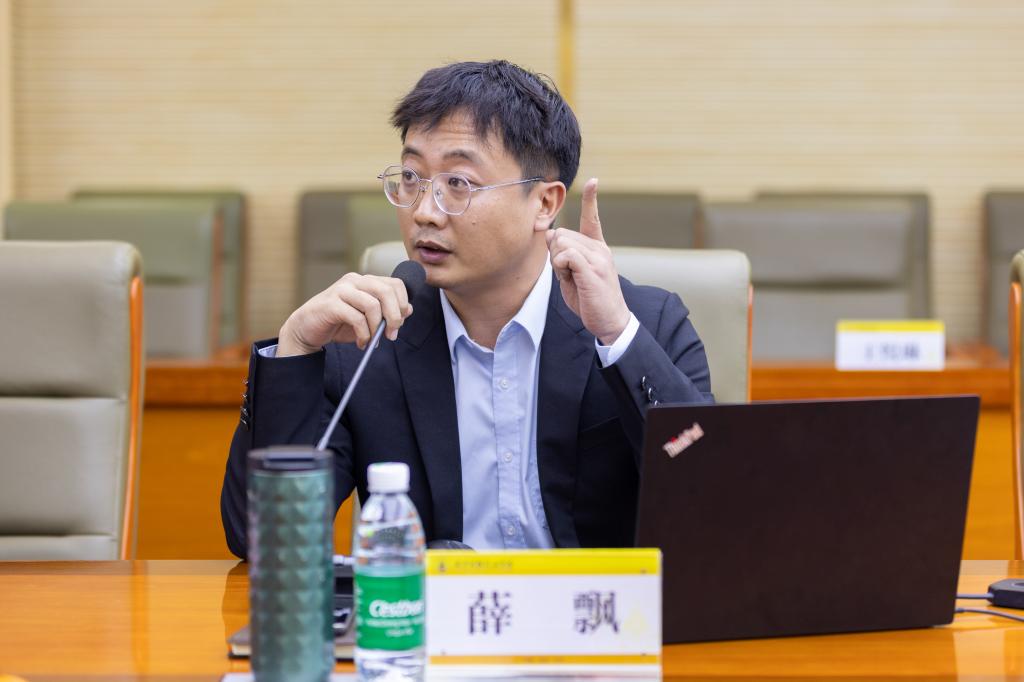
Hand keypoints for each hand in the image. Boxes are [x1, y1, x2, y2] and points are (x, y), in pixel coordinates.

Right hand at [277, 273, 412, 356]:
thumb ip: (386, 312)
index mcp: (365, 281)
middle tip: (391, 334)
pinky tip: (362, 343)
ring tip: (373, 340)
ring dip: (377, 327)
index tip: (400, 322)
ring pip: (372, 305)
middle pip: (386, 291)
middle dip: (394, 316)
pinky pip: (356, 318)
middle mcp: (354, 281)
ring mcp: (341, 290)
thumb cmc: (338, 323)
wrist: (306, 329)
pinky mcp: (331, 304)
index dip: (403, 303)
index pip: (395, 284)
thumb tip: (409, 309)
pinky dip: (364, 334)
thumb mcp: (367, 318)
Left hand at [546, 178, 630, 344]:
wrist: (609, 321)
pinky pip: (566, 255)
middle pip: (562, 234)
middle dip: (556, 254)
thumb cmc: (590, 299)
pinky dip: (561, 266)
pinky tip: (570, 278)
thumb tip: (550, 234)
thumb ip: (562, 255)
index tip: (593, 180)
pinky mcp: (593, 269)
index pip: (593, 218)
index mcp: (597, 248)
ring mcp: (598, 258)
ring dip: (557, 263)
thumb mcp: (573, 274)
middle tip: (568, 274)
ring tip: (572, 279)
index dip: (591, 199)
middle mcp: (600, 249)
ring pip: (562, 243)